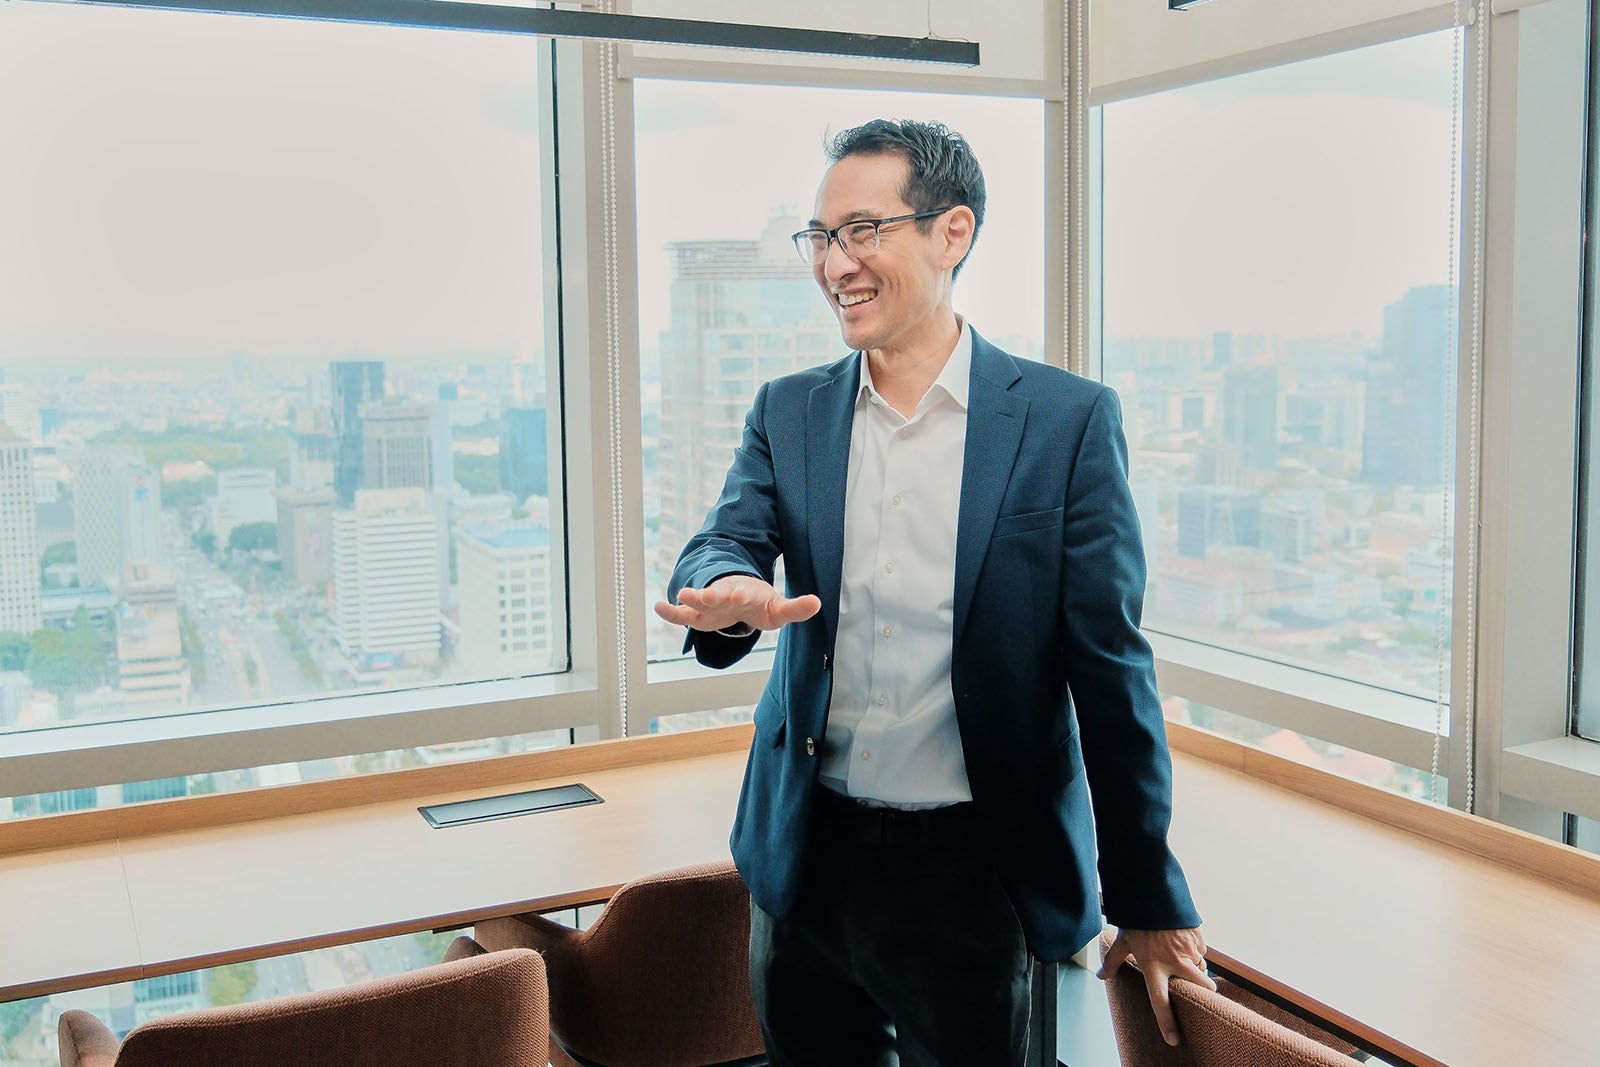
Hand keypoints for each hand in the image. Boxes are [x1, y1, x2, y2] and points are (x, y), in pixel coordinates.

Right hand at [654, 575, 820, 634]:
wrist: (741, 595)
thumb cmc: (759, 603)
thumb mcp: (778, 609)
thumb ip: (796, 608)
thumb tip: (818, 603)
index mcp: (745, 594)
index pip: (744, 594)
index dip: (742, 594)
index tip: (740, 594)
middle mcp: (725, 596)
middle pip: (718, 594)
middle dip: (713, 594)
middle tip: (709, 594)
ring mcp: (709, 604)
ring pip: (697, 601)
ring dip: (691, 598)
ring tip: (680, 594)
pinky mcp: (698, 614)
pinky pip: (680, 614)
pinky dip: (669, 611)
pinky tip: (657, 606)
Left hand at [1097, 926, 1216, 1045]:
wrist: (1153, 892)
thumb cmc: (1136, 919)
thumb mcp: (1122, 940)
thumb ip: (1113, 961)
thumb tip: (1100, 976)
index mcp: (1153, 966)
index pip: (1161, 1001)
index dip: (1167, 1022)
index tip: (1173, 1038)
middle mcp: (1174, 962)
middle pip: (1201, 989)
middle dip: (1204, 994)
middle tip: (1197, 992)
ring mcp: (1189, 950)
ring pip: (1202, 970)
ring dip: (1197, 970)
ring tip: (1181, 959)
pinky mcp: (1198, 938)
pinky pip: (1202, 952)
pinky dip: (1196, 952)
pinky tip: (1183, 942)